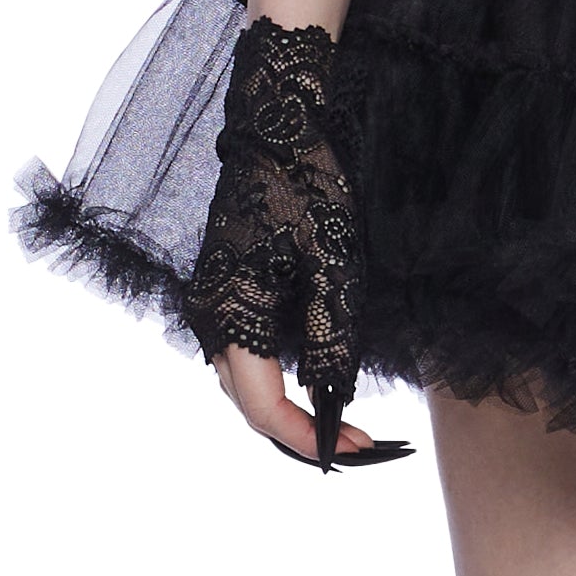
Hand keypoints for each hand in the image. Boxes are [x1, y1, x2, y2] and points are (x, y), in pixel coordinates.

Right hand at [180, 15, 371, 467]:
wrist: (276, 124)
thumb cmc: (304, 186)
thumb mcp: (331, 265)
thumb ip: (328, 338)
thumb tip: (334, 401)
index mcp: (229, 316)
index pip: (263, 408)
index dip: (310, 437)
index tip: (357, 450)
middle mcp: (211, 319)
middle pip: (252, 404)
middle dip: (305, 430)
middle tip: (364, 442)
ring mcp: (217, 304)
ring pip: (250, 382)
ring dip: (294, 407)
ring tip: (349, 420)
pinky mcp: (230, 289)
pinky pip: (251, 352)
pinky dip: (284, 374)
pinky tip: (322, 377)